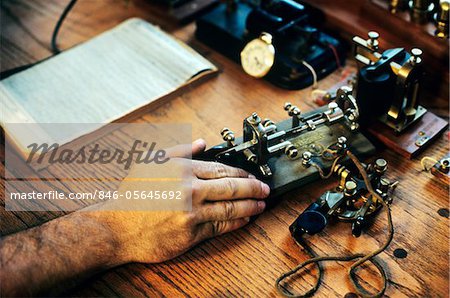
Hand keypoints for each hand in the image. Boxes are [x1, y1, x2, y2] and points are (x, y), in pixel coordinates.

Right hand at [98, 139, 269, 263]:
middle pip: (231, 187)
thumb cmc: (132, 195)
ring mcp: (191, 213)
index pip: (221, 169)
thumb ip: (178, 151)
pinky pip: (219, 227)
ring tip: (260, 204)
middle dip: (253, 187)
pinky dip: (235, 222)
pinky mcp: (191, 234)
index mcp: (182, 170)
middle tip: (264, 189)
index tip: (251, 175)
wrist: (116, 227)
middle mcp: (189, 190)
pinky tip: (244, 220)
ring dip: (250, 205)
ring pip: (229, 207)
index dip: (241, 172)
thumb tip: (202, 143)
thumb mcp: (150, 163)